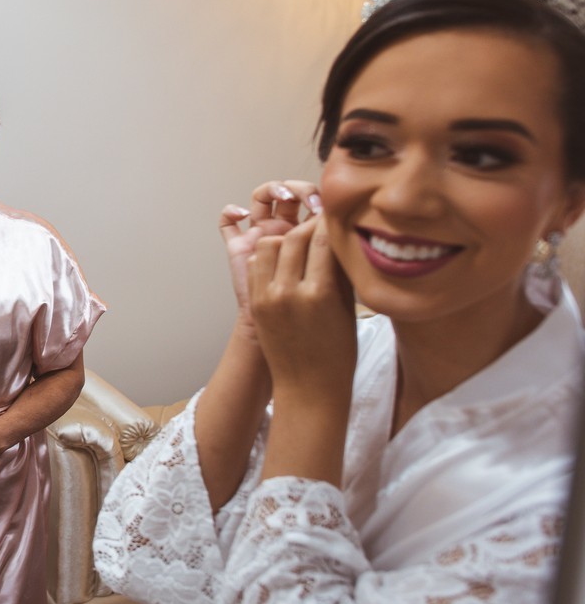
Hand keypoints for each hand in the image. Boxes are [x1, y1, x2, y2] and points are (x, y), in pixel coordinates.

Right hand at [220, 181, 321, 339]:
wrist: (295, 343)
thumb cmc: (318, 316)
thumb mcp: (335, 280)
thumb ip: (336, 253)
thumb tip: (351, 225)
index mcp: (309, 233)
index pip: (313, 199)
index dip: (320, 196)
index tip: (330, 204)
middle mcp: (284, 230)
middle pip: (288, 192)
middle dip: (300, 190)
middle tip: (312, 199)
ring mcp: (259, 235)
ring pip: (261, 198)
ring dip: (273, 189)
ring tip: (284, 195)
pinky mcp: (238, 248)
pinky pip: (227, 223)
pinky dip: (231, 212)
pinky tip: (242, 213)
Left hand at [247, 215, 355, 402]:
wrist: (308, 388)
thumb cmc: (337, 353)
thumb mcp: (348, 308)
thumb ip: (341, 270)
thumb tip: (338, 236)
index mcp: (319, 294)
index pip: (322, 240)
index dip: (330, 223)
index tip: (336, 215)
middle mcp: (288, 292)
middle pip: (294, 237)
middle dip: (308, 226)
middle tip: (320, 224)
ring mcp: (266, 297)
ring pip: (269, 245)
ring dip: (286, 238)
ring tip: (302, 244)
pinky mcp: (255, 302)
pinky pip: (258, 264)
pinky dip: (271, 256)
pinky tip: (286, 261)